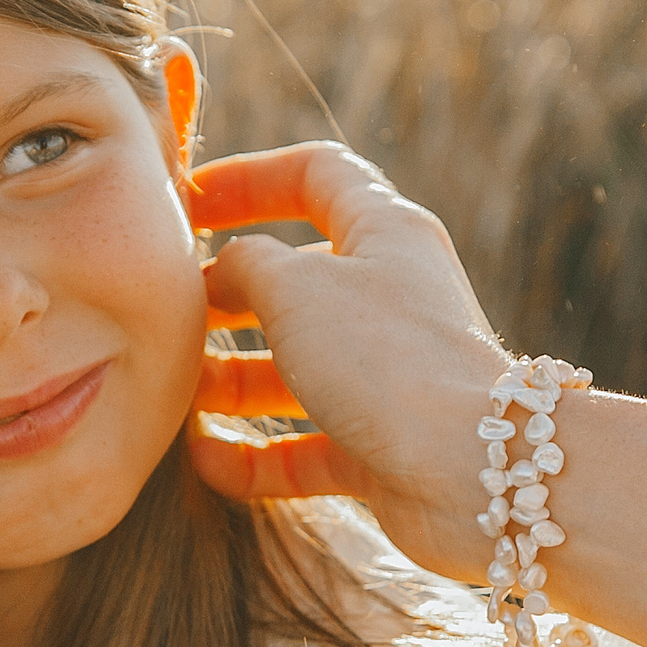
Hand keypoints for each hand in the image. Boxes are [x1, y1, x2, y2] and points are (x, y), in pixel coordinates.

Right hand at [186, 142, 509, 578]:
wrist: (473, 470)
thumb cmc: (386, 357)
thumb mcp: (296, 286)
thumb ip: (246, 263)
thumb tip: (224, 271)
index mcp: (386, 232)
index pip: (317, 176)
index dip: (250, 179)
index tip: (188, 205)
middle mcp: (391, 299)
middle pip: (298, 280)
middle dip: (230, 296)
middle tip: (173, 317)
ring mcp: (387, 377)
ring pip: (296, 369)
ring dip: (232, 381)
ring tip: (177, 396)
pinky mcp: (381, 447)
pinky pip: (304, 445)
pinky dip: (254, 454)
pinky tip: (205, 461)